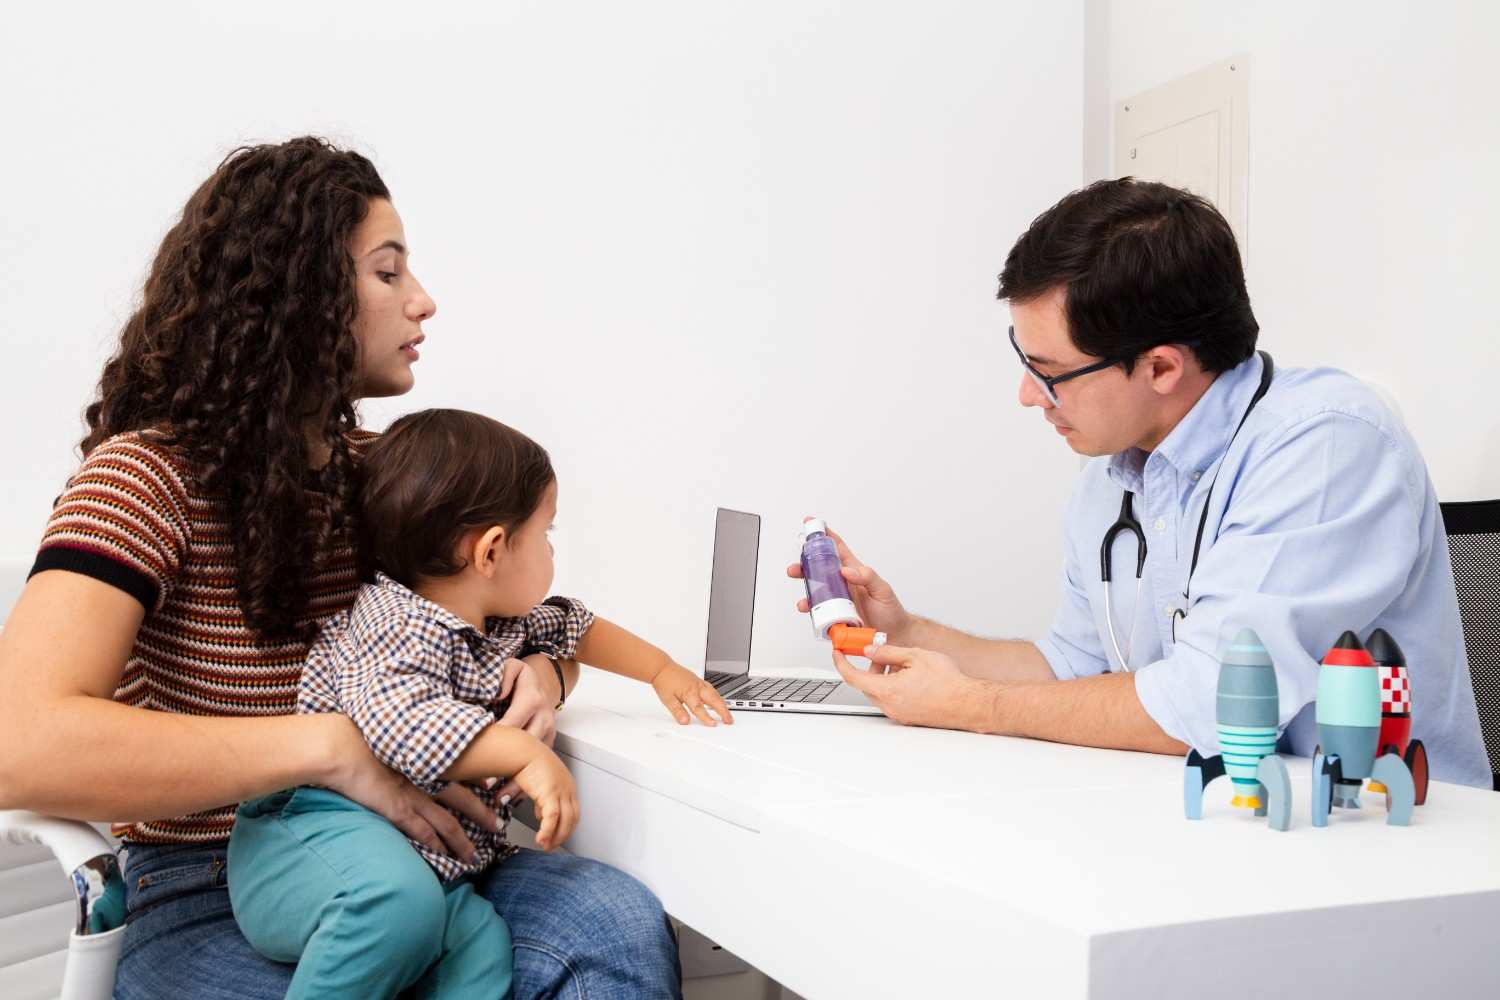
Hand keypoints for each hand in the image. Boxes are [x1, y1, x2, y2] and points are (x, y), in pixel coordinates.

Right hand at [322, 716, 500, 862]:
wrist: (344, 745)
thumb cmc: (366, 734)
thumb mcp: (399, 733)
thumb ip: (414, 743)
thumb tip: (424, 744)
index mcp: (431, 756)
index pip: (466, 772)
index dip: (482, 785)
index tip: (495, 791)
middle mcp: (429, 776)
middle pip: (466, 800)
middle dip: (484, 815)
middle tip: (499, 827)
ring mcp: (415, 795)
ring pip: (449, 823)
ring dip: (463, 841)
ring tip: (474, 855)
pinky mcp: (398, 810)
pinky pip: (424, 833)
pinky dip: (438, 846)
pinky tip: (446, 856)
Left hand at [488, 656, 559, 803]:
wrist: (545, 682)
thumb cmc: (520, 678)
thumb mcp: (512, 667)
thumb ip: (503, 675)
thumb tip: (497, 692)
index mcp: (532, 700)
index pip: (514, 722)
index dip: (500, 741)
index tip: (484, 757)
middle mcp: (543, 718)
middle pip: (527, 748)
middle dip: (509, 769)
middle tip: (488, 786)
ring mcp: (548, 733)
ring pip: (536, 762)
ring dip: (519, 782)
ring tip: (501, 799)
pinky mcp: (549, 744)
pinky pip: (540, 767)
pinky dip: (528, 782)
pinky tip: (512, 798)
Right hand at [508, 746, 578, 850]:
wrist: (522, 750)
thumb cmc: (527, 762)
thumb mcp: (538, 783)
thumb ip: (542, 799)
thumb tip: (539, 813)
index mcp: (567, 785)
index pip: (572, 811)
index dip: (564, 825)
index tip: (554, 834)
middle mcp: (568, 788)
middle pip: (572, 819)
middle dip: (562, 835)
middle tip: (551, 845)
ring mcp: (562, 790)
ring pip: (565, 821)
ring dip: (556, 837)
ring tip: (545, 845)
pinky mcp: (550, 793)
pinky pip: (552, 818)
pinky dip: (547, 831)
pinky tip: (540, 839)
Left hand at [651, 662, 733, 725]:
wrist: (661, 668)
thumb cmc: (664, 682)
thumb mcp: (668, 700)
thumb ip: (678, 712)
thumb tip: (685, 721)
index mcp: (689, 692)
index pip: (699, 708)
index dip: (706, 717)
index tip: (713, 725)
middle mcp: (697, 687)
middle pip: (714, 700)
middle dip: (723, 711)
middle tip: (729, 721)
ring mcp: (699, 683)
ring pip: (715, 694)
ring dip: (723, 704)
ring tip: (727, 713)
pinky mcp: (699, 680)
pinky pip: (712, 689)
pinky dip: (718, 696)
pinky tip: (719, 700)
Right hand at [786, 519, 911, 639]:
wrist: (895, 635)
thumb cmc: (890, 610)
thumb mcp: (883, 590)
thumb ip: (868, 577)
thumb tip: (847, 570)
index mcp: (854, 572)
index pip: (837, 549)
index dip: (825, 535)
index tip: (811, 523)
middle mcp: (843, 584)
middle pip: (819, 570)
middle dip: (804, 566)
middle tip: (794, 569)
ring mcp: (838, 600)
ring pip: (816, 591)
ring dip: (806, 594)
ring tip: (803, 601)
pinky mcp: (836, 616)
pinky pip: (821, 612)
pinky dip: (812, 612)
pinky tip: (811, 614)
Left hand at [832, 643, 979, 728]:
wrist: (968, 703)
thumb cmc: (948, 682)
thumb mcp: (915, 656)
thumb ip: (888, 652)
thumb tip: (870, 649)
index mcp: (888, 690)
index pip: (853, 677)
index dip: (841, 663)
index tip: (838, 654)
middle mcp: (890, 706)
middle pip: (867, 685)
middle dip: (870, 667)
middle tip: (879, 652)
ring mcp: (898, 714)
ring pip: (880, 693)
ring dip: (883, 678)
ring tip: (901, 664)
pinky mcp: (908, 718)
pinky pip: (892, 701)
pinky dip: (893, 688)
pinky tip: (909, 678)